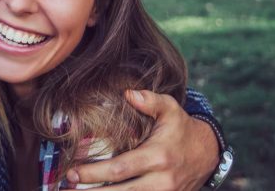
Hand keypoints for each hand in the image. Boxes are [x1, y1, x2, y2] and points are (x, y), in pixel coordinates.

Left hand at [66, 89, 218, 190]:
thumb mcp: (171, 108)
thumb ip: (150, 100)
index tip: (72, 171)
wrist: (207, 154)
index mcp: (158, 157)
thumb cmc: (181, 129)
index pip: (120, 169)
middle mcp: (161, 181)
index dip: (94, 173)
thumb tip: (128, 93)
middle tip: (67, 187)